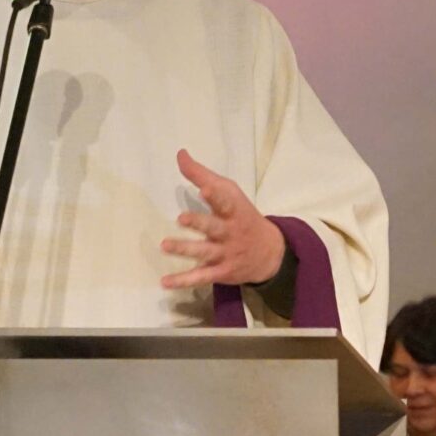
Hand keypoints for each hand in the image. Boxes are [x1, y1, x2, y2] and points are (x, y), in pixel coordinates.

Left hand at [158, 149, 286, 288]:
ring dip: (186, 249)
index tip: (205, 188)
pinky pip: (201, 277)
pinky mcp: (222, 271)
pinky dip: (184, 280)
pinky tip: (165, 282)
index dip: (216, 195)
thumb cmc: (241, 217)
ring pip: (205, 252)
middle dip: (200, 223)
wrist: (270, 253)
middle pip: (214, 227)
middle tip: (181, 218)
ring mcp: (226, 253)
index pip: (226, 201)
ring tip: (165, 245)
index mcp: (233, 210)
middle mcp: (230, 232)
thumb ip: (202, 175)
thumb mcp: (228, 193)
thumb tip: (180, 154)